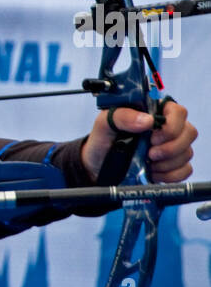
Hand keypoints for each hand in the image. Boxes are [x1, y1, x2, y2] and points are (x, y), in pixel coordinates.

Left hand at [81, 101, 196, 183]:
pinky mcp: (173, 165)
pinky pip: (185, 170)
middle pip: (189, 133)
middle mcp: (167, 128)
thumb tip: (147, 120)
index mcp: (154, 112)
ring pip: (187, 153)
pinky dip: (170, 175)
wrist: (98, 164)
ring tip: (147, 164)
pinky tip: (153, 173)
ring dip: (166, 163)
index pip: (178, 112)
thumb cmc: (103, 140)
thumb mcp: (105, 123)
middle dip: (170, 148)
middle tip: (150, 154)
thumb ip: (123, 116)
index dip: (171, 126)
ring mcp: (172, 147)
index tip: (152, 138)